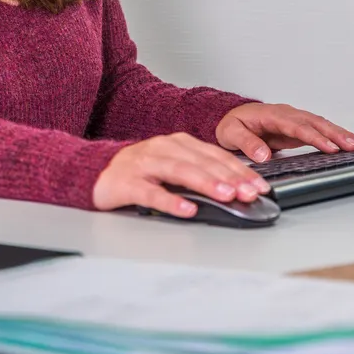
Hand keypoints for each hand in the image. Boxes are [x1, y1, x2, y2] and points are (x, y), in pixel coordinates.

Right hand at [93, 133, 270, 217]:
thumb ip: (199, 173)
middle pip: (202, 162)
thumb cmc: (138, 172)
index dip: (239, 170)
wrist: (94, 172)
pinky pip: (152, 192)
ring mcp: (144, 163)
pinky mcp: (127, 182)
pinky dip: (171, 201)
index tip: (259, 185)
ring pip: (180, 171)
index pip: (215, 155)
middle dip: (229, 177)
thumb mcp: (171, 166)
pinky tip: (186, 209)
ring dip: (206, 183)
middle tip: (249, 192)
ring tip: (225, 195)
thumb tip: (234, 188)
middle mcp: (163, 148)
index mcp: (178, 143)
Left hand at [215, 103, 353, 162]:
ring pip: (321, 124)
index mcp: (272, 115)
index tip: (329, 147)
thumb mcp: (231, 133)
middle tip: (353, 145)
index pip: (297, 125)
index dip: (314, 136)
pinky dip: (335, 136)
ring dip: (340, 134)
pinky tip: (348, 143)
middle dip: (336, 134)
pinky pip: (319, 130)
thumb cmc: (232, 124)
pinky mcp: (298, 128)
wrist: (233, 117)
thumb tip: (263, 154)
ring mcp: (294, 120)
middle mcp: (287, 114)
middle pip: (315, 122)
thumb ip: (246, 143)